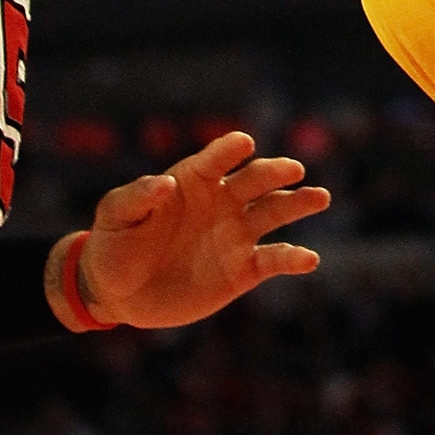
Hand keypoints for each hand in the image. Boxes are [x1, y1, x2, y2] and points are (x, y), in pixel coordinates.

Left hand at [61, 131, 330, 330]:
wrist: (118, 292)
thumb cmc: (114, 243)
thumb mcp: (115, 215)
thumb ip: (136, 196)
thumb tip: (164, 183)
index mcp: (193, 180)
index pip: (216, 159)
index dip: (229, 150)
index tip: (244, 143)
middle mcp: (221, 201)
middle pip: (255, 180)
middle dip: (274, 173)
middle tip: (293, 169)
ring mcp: (235, 234)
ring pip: (274, 212)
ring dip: (298, 203)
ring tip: (320, 197)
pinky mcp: (241, 270)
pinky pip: (272, 260)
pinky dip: (292, 258)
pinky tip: (308, 259)